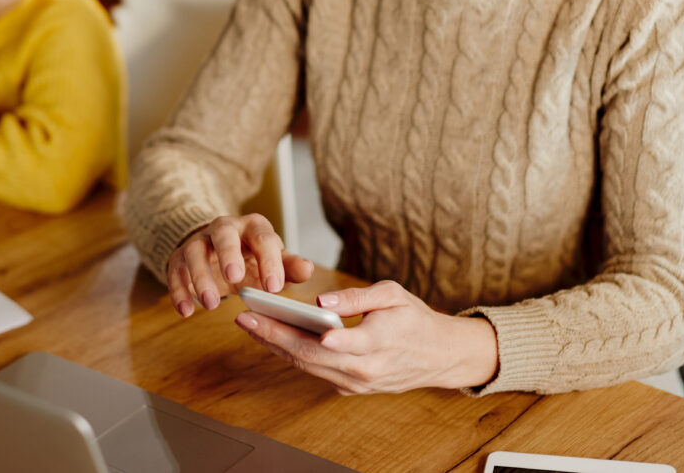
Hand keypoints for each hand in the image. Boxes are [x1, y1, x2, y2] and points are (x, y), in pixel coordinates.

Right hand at [166, 213, 313, 317]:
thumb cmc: (252, 257)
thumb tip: (308, 270)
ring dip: (201, 277)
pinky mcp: (179, 257)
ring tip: (212, 304)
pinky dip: (178, 290)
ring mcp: (199, 241)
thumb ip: (289, 267)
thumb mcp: (272, 260)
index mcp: (253, 227)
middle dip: (229, 254)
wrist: (218, 250)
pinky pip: (175, 270)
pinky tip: (185, 311)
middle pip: (223, 234)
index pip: (263, 238)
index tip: (274, 287)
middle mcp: (224, 228)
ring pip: (194, 251)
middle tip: (235, 279)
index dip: (269, 260)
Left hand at [234, 280, 498, 394]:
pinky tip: (274, 335)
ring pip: (307, 366)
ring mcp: (355, 383)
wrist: (439, 356)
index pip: (339, 342)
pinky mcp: (351, 387)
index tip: (276, 319)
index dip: (309, 334)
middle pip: (309, 356)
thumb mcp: (393, 295)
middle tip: (244, 317)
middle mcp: (363, 370)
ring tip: (251, 323)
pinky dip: (293, 354)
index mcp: (377, 343)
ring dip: (275, 346)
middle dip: (273, 336)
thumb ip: (357, 297)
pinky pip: (315, 371)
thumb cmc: (415, 319)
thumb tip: (322, 298)